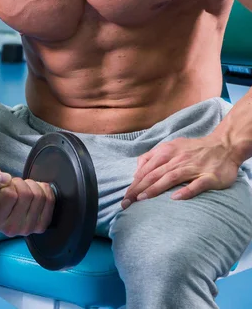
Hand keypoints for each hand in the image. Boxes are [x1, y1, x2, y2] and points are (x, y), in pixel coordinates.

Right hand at [0, 171, 55, 236]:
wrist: (1, 207)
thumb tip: (5, 179)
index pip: (10, 194)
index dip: (8, 184)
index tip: (4, 186)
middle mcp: (10, 229)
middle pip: (26, 194)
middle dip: (21, 183)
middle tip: (14, 186)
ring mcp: (27, 229)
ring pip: (39, 196)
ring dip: (32, 185)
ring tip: (22, 188)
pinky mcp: (40, 226)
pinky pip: (50, 201)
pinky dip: (44, 190)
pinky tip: (34, 191)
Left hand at [121, 134, 239, 208]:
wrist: (224, 145)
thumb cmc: (194, 149)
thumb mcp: (171, 146)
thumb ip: (153, 157)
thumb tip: (137, 172)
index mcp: (168, 151)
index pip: (146, 169)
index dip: (134, 183)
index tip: (124, 197)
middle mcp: (178, 159)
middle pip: (154, 174)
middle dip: (138, 188)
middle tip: (126, 202)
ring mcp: (194, 167)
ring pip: (171, 177)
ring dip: (155, 188)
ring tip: (142, 199)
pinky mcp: (209, 176)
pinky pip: (196, 184)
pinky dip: (186, 191)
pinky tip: (175, 198)